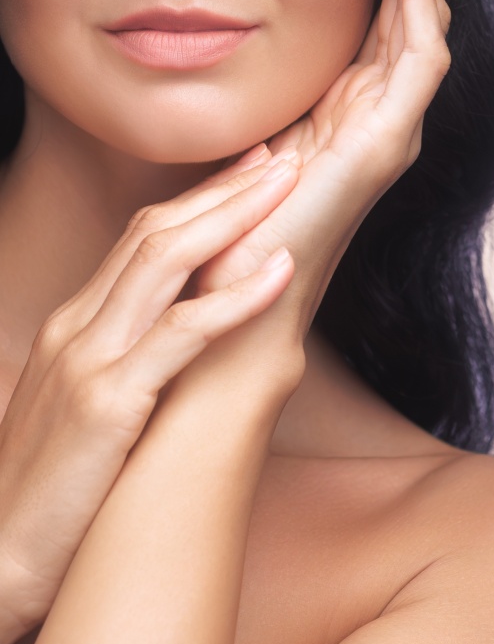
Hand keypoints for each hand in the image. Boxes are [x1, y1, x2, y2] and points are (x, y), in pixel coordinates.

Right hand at [0, 151, 300, 636]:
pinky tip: (279, 267)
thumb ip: (128, 359)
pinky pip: (181, 331)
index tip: (248, 171)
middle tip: (279, 157)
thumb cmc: (57, 486)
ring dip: (235, 215)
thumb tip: (186, 334)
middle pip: (157, 232)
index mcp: (76, 325)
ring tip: (287, 185)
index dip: (200, 199)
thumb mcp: (91, 404)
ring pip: (166, 260)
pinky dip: (235, 294)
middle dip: (224, 189)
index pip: (144, 239)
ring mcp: (89, 359)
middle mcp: (78, 327)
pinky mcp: (107, 402)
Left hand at [186, 0, 462, 369]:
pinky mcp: (389, 141)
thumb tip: (275, 51)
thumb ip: (290, 95)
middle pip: (415, 4)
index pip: (388, 15)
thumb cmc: (245, 228)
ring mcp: (395, 127)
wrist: (243, 299)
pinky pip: (417, 51)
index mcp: (357, 109)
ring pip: (423, 15)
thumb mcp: (264, 134)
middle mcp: (386, 112)